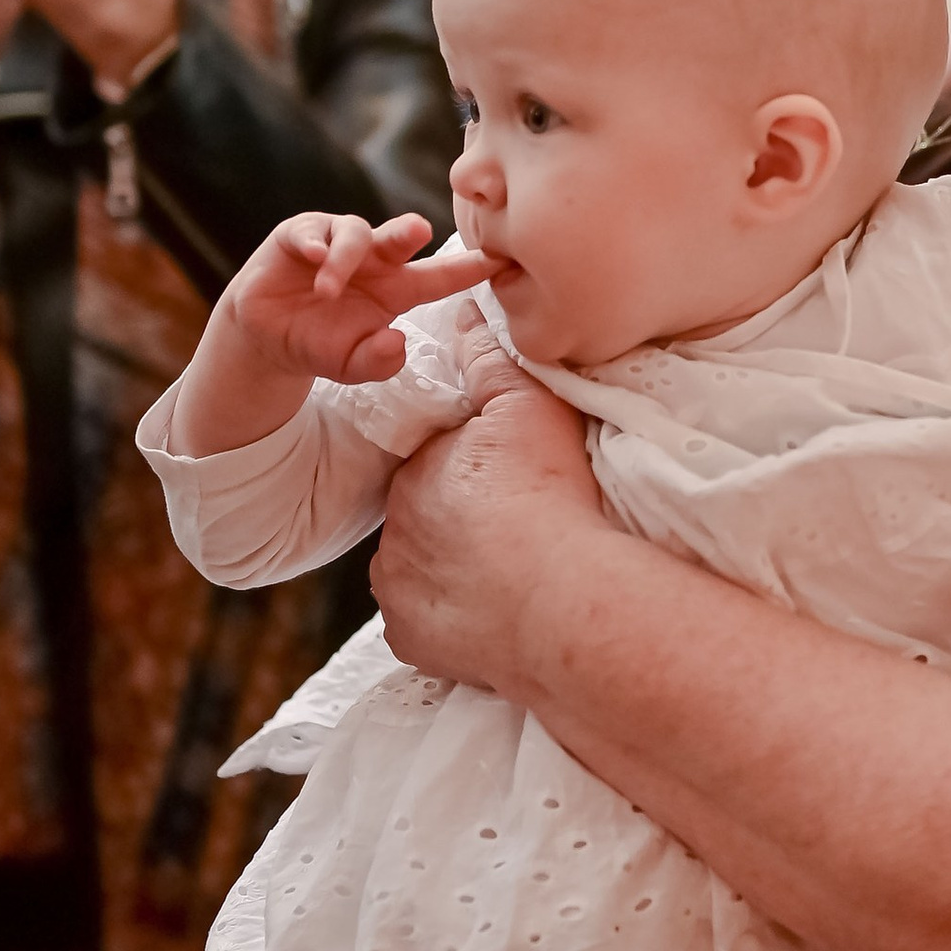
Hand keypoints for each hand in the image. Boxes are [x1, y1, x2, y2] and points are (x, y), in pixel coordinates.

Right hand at [226, 213, 480, 389]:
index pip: (441, 276)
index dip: (470, 268)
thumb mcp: (350, 367)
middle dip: (411, 230)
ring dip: (344, 260)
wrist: (268, 339)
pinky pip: (312, 230)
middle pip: (401, 238)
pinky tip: (313, 257)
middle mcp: (375, 260)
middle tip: (418, 231)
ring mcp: (338, 243)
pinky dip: (314, 242)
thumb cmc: (321, 345)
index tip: (502, 260)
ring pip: (355, 234)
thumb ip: (377, 363)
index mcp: (397, 289)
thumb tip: (394, 341)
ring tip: (326, 291)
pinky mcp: (301, 236)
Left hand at [370, 367, 600, 683]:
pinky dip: (449, 622)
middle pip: (423, 521)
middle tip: (509, 531)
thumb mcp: (526, 405)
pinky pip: (423, 625)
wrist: (557, 596)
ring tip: (505, 579)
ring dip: (450, 574)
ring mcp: (397, 589)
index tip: (506, 485)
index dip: (469, 474)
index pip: (435, 467)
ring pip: (419, 574)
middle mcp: (393, 529)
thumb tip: (462, 312)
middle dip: (453, 524)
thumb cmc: (546, 495)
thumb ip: (489, 359)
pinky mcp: (410, 638)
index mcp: (417, 471)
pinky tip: (488, 616)